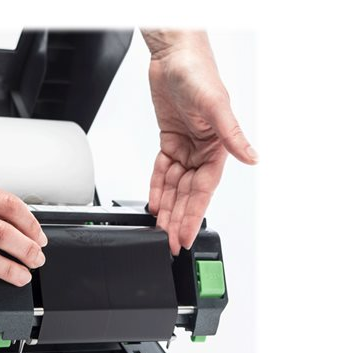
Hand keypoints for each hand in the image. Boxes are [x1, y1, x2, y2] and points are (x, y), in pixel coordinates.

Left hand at [142, 30, 256, 254]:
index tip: (185, 235)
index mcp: (217, 148)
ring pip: (174, 186)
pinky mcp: (170, 142)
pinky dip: (157, 187)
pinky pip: (162, 170)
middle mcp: (202, 151)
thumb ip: (232, 135)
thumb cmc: (198, 74)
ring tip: (159, 230)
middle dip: (178, 218)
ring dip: (166, 208)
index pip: (203, 190)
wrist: (172, 57)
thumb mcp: (216, 106)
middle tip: (169, 241)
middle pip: (187, 193)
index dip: (193, 215)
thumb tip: (252, 157)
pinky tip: (154, 203)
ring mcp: (185, 148)